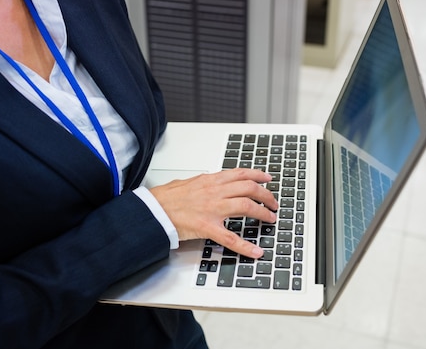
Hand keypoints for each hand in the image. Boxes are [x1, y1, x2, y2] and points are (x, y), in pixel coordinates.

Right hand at [150, 168, 277, 258]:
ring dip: (262, 212)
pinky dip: (246, 246)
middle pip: (249, 188)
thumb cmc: (165, 198)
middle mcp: (214, 191)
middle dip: (266, 195)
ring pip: (246, 207)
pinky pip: (231, 238)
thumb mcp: (187, 182)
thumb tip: (211, 180)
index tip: (267, 178)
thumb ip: (203, 182)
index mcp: (210, 180)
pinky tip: (255, 251)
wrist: (152, 209)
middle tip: (273, 202)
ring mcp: (212, 209)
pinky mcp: (207, 227)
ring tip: (270, 218)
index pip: (240, 173)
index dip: (257, 175)